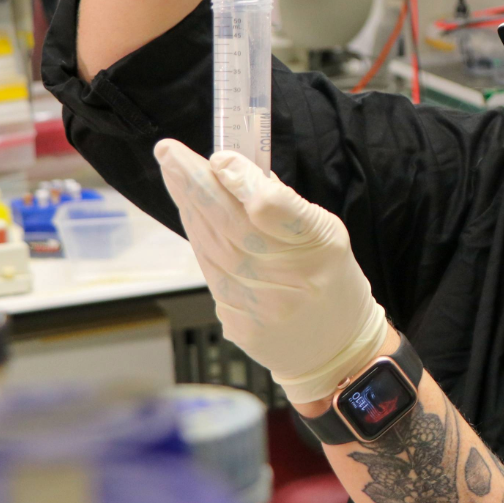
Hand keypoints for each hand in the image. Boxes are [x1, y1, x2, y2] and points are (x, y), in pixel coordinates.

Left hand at [154, 139, 388, 403]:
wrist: (335, 351)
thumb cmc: (333, 281)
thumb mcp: (329, 233)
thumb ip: (287, 205)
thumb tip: (242, 171)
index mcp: (317, 248)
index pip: (272, 209)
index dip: (243, 182)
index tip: (221, 157)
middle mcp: (285, 278)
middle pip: (229, 223)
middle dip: (194, 183)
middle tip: (169, 151)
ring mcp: (257, 306)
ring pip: (211, 246)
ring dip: (188, 206)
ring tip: (173, 171)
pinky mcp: (237, 323)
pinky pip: (211, 272)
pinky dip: (199, 238)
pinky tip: (191, 214)